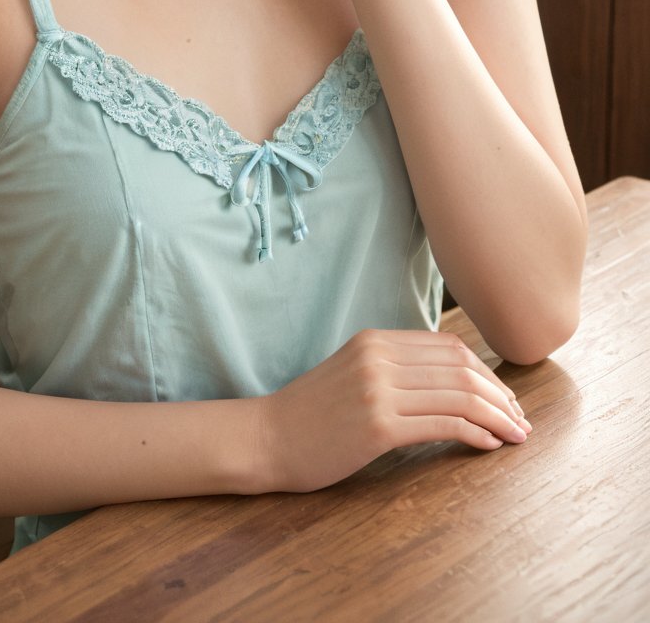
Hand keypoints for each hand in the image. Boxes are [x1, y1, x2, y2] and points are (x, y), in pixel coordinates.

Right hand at [258, 329, 530, 493]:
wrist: (266, 438)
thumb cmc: (311, 415)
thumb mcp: (352, 374)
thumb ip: (393, 369)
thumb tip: (448, 381)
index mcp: (375, 340)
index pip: (449, 348)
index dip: (486, 373)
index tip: (506, 398)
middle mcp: (379, 357)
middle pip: (460, 368)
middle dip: (499, 395)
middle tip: (520, 421)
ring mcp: (377, 389)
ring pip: (458, 395)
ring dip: (496, 417)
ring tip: (515, 436)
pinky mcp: (378, 425)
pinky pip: (443, 424)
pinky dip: (475, 433)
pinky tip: (489, 446)